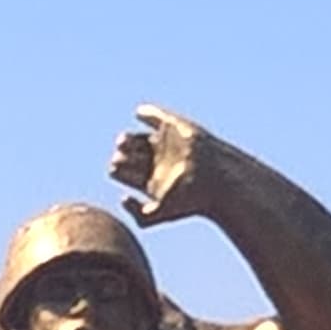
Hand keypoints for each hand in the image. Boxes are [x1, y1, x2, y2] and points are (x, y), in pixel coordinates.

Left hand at [109, 103, 222, 228]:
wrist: (216, 179)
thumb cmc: (191, 199)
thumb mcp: (164, 213)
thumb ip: (141, 215)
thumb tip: (122, 199)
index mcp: (153, 180)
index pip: (127, 173)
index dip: (119, 169)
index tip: (114, 168)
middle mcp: (158, 161)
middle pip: (131, 156)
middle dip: (123, 156)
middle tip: (118, 156)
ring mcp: (166, 144)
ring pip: (139, 139)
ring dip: (129, 139)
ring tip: (123, 141)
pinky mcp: (175, 127)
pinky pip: (156, 117)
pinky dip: (146, 114)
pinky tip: (139, 114)